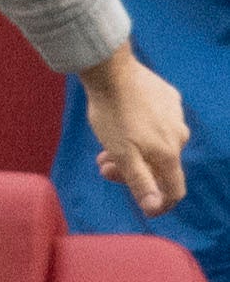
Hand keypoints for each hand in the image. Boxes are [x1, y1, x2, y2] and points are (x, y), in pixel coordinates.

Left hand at [85, 50, 194, 215]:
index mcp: (169, 153)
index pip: (174, 189)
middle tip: (103, 165)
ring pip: (157, 144)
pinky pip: (157, 124)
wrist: (112, 72)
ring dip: (132, 152)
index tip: (146, 209)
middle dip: (131, 172)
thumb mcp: (122, 154)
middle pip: (160, 166)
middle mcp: (179, 135)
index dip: (161, 204)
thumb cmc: (112, 115)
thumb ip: (139, 181)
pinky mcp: (169, 98)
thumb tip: (153, 206)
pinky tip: (121, 122)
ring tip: (104, 147)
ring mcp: (176, 115)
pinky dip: (139, 131)